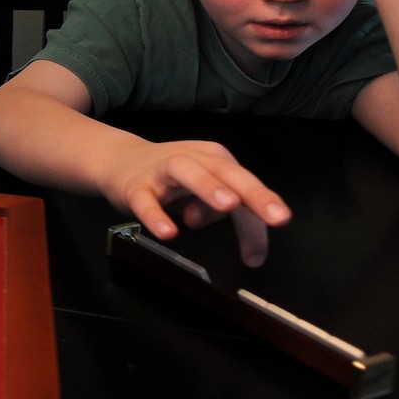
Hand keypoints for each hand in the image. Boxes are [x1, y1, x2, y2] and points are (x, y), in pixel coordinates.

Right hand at [99, 139, 290, 266]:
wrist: (119, 161)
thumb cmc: (170, 178)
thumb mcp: (202, 192)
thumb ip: (223, 213)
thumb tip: (238, 238)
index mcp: (215, 160)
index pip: (245, 185)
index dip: (264, 205)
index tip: (280, 223)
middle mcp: (192, 160)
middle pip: (226, 173)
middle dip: (252, 193)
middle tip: (275, 215)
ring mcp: (162, 171)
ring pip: (188, 174)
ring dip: (209, 188)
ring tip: (228, 206)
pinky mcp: (136, 188)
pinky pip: (146, 202)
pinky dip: (157, 216)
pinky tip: (169, 231)